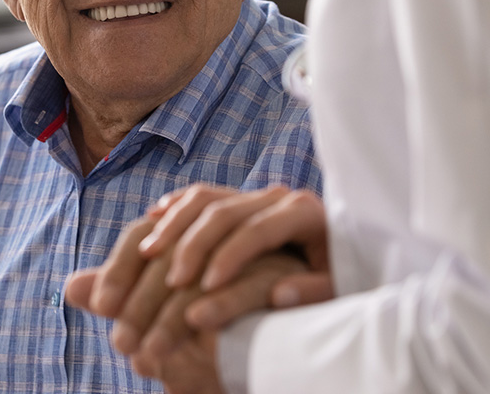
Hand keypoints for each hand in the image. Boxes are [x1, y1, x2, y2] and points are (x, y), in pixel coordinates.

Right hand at [141, 185, 330, 300]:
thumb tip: (277, 294)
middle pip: (225, 211)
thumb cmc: (338, 281)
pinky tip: (152, 219)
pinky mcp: (240, 200)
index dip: (230, 257)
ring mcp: (256, 194)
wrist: (340, 259)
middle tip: (172, 280)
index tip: (207, 287)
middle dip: (194, 245)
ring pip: (206, 198)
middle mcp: (278, 196)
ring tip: (149, 252)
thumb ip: (310, 293)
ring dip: (174, 224)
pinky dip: (176, 207)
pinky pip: (202, 195)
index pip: (258, 230)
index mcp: (304, 211)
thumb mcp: (334, 292)